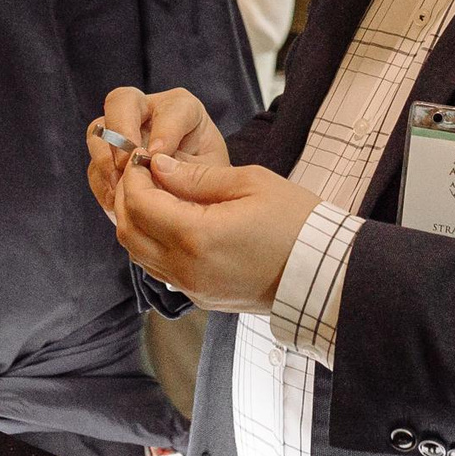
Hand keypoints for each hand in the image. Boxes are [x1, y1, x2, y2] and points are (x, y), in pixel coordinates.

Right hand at [85, 86, 226, 216]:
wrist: (198, 206)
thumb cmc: (210, 186)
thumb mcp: (211, 177)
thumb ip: (188, 170)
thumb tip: (154, 168)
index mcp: (182, 110)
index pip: (171, 107)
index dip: (164, 131)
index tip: (159, 157)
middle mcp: (149, 113)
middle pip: (121, 101)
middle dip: (121, 132)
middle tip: (127, 163)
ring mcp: (124, 135)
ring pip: (98, 132)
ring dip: (106, 161)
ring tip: (121, 188)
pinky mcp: (109, 160)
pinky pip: (94, 167)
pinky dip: (103, 184)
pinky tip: (118, 202)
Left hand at [109, 151, 318, 314]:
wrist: (326, 274)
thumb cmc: (297, 222)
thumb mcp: (250, 184)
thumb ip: (197, 176)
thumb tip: (158, 166)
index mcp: (197, 237)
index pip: (140, 204)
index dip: (134, 176)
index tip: (144, 157)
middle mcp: (187, 269)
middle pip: (129, 232)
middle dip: (128, 198)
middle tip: (143, 173)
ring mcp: (192, 288)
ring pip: (139, 255)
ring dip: (137, 223)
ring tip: (156, 194)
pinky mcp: (201, 298)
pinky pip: (159, 270)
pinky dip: (153, 244)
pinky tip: (171, 222)